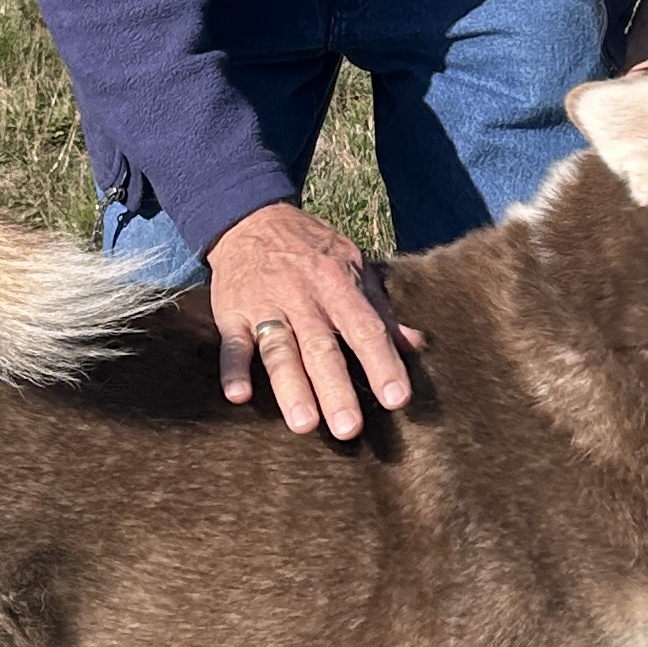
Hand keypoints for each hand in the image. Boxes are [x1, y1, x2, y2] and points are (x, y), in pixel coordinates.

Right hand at [207, 201, 423, 440]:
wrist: (250, 217)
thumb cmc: (311, 249)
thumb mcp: (353, 266)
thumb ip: (381, 310)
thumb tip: (416, 345)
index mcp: (339, 286)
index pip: (366, 329)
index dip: (382, 364)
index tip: (397, 400)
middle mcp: (303, 297)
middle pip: (322, 347)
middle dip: (336, 388)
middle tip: (348, 429)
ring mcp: (265, 304)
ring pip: (280, 349)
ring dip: (290, 387)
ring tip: (303, 425)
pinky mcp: (231, 311)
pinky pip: (231, 343)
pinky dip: (234, 368)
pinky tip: (238, 396)